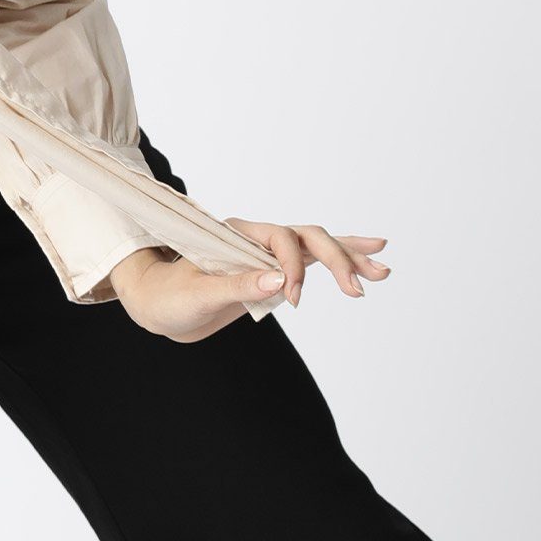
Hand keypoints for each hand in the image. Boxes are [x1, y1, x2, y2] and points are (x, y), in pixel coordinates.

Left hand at [108, 222, 389, 342]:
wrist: (157, 305)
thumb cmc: (168, 297)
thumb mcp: (196, 295)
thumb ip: (236, 286)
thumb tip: (280, 282)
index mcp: (235, 234)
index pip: (280, 240)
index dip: (292, 267)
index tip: (291, 299)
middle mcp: (255, 239)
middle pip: (307, 238)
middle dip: (337, 259)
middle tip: (359, 288)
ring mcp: (267, 255)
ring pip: (316, 248)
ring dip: (349, 258)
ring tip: (384, 269)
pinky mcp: (273, 274)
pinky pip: (311, 264)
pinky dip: (339, 265)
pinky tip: (367, 269)